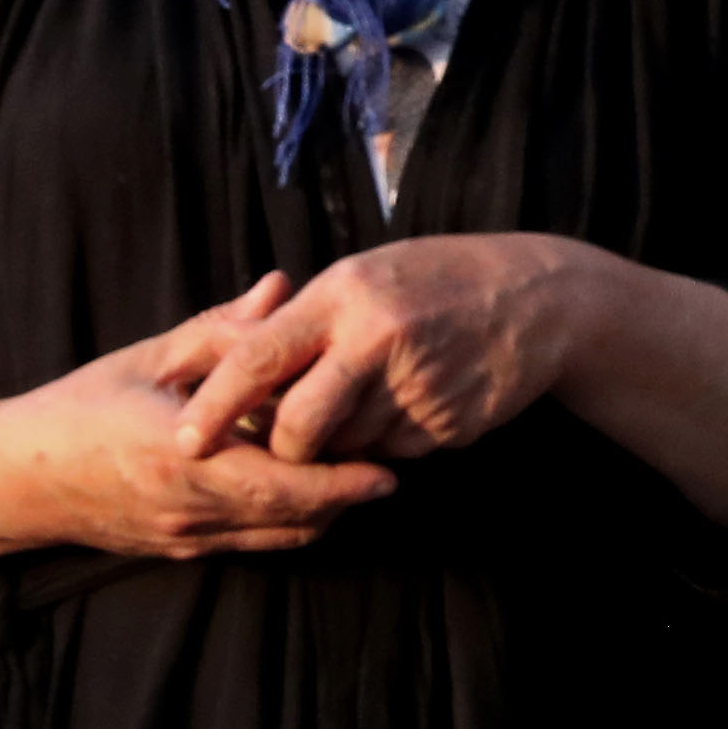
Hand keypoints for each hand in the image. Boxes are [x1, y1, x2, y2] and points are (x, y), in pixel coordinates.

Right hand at [0, 276, 397, 556]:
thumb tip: (282, 286)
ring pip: (279, 538)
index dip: (342, 480)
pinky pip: (252, 544)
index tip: (390, 466)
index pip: (282, 481)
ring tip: (363, 480)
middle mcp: (188, 506)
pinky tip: (311, 492)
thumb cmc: (80, 407)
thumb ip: (221, 327)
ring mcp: (184, 537)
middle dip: (348, 498)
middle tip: (392, 469)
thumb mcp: (150, 357)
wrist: (13, 480)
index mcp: (182, 454)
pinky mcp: (179, 551)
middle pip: (293, 517)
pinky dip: (290, 523)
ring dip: (324, 514)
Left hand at [170, 236, 604, 466]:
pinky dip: (392, 441)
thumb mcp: (367, 275)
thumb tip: (229, 372)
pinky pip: (394, 453)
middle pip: (298, 425)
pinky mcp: (450, 422)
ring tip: (377, 396)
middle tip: (286, 442)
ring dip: (345, 439)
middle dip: (282, 447)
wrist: (545, 298)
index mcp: (347, 295)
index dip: (214, 405)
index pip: (258, 358)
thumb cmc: (440, 278)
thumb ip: (303, 319)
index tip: (183, 441)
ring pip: (346, 446)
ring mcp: (419, 384)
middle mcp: (379, 339)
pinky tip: (419, 400)